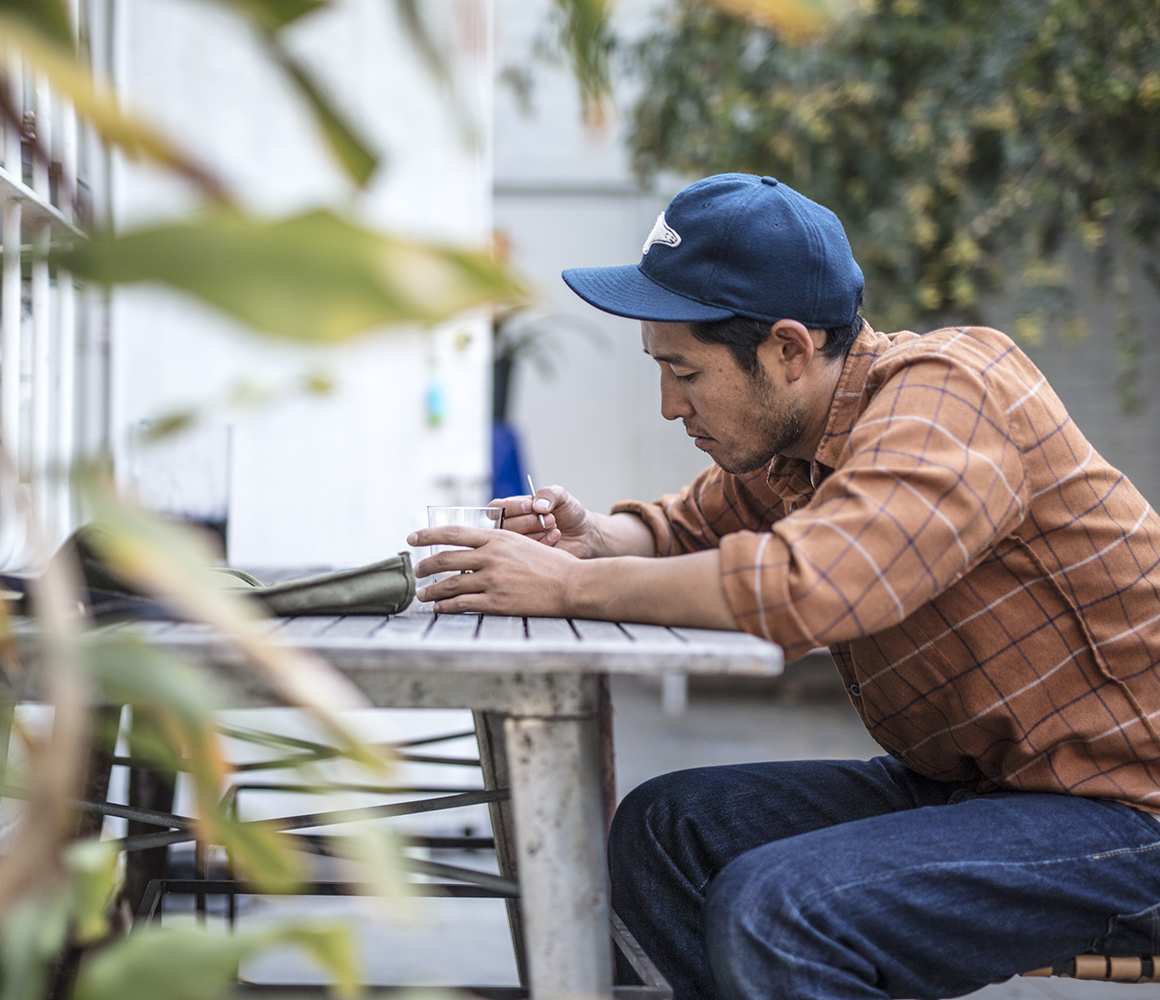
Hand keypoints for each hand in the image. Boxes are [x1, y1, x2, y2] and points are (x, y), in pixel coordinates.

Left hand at [407, 524, 580, 615]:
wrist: (570, 584)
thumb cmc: (551, 565)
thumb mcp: (523, 543)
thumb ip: (497, 544)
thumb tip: (474, 547)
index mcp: (497, 538)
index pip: (454, 533)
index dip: (429, 535)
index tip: (413, 537)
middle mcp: (491, 557)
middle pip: (446, 558)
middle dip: (426, 565)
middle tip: (417, 570)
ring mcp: (492, 580)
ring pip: (450, 584)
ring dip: (432, 590)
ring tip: (423, 594)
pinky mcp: (496, 601)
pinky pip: (462, 604)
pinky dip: (446, 607)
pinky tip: (440, 608)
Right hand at [488, 485, 600, 558]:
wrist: (584, 533)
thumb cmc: (569, 512)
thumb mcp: (561, 496)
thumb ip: (549, 494)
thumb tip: (537, 505)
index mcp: (514, 508)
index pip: (497, 508)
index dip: (512, 508)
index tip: (531, 507)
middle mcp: (513, 526)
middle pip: (505, 526)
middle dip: (529, 521)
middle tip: (550, 519)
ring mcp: (519, 544)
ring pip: (515, 541)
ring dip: (538, 532)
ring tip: (554, 526)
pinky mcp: (528, 558)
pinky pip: (528, 554)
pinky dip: (544, 543)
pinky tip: (556, 536)